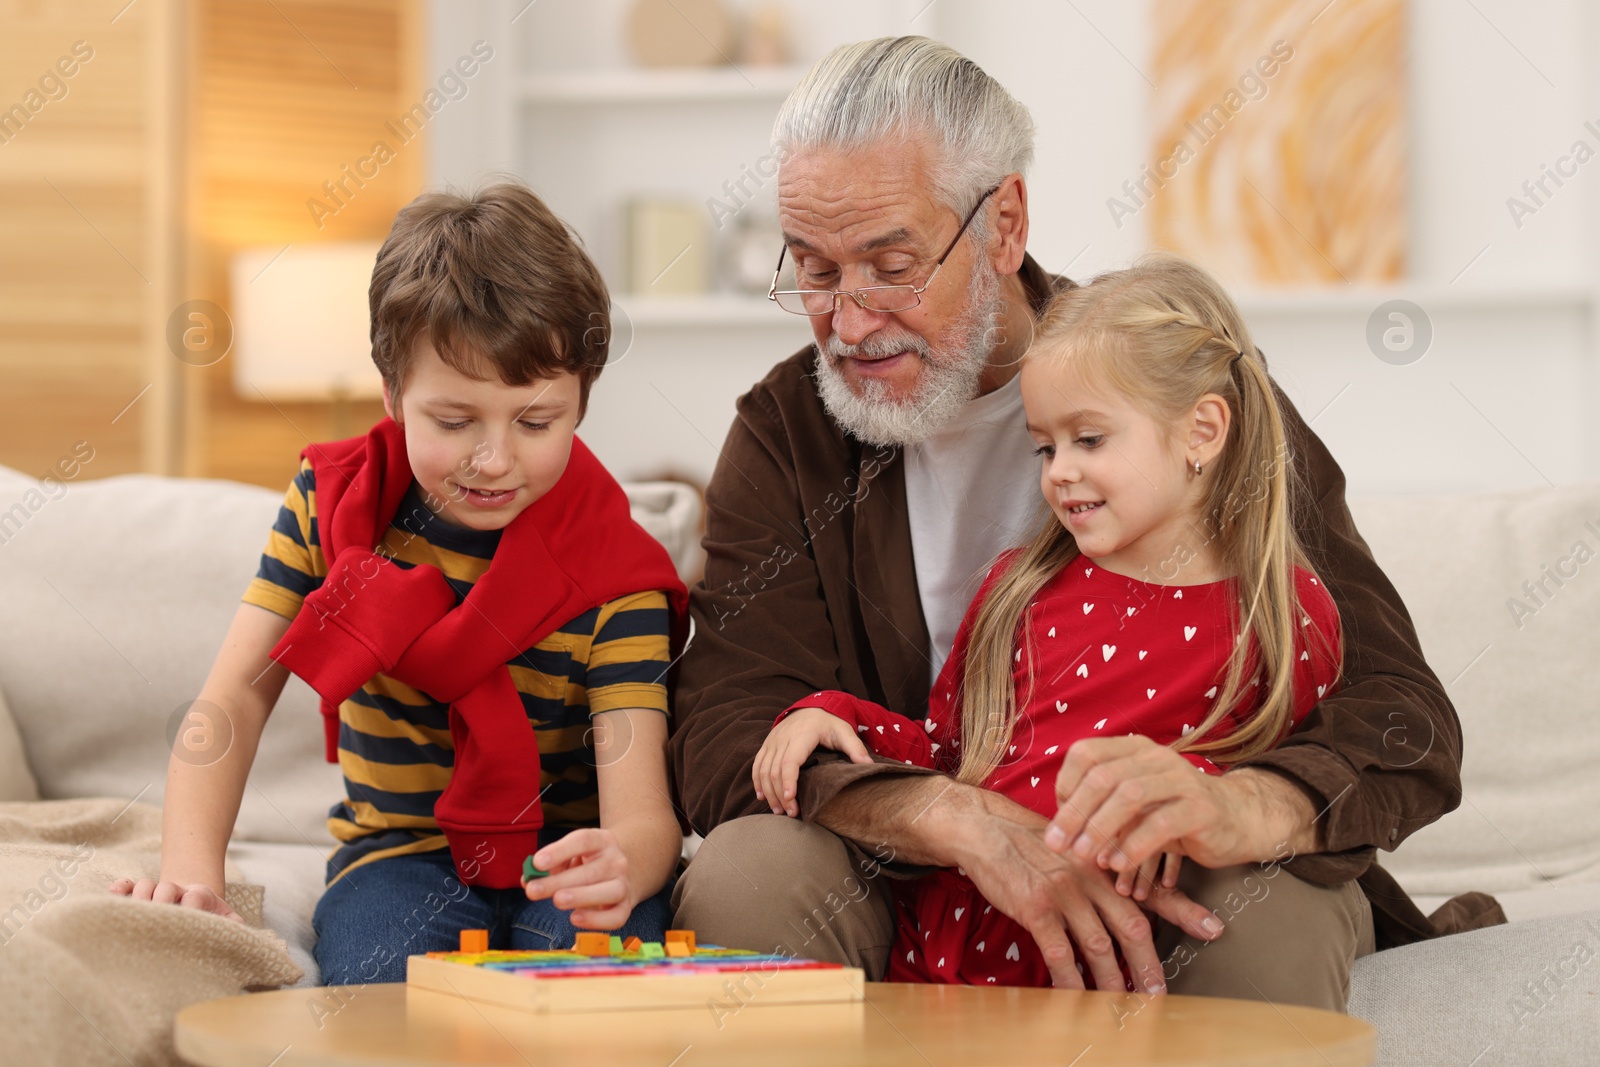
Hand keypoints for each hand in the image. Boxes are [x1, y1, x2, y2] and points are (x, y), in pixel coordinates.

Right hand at [108, 877, 242, 922]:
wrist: (196, 904)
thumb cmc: (210, 919)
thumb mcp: (225, 920)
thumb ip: (233, 924)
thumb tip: (239, 930)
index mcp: (200, 898)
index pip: (194, 897)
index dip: (191, 905)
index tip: (190, 918)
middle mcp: (177, 893)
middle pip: (166, 888)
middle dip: (162, 901)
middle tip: (159, 917)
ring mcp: (158, 892)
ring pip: (146, 885)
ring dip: (140, 895)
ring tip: (137, 910)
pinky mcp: (140, 895)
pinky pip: (128, 886)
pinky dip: (121, 887)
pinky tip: (114, 893)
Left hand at [523, 828, 632, 929]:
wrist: (619, 874)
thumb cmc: (585, 864)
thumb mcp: (568, 857)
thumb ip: (548, 866)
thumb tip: (528, 880)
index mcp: (601, 841)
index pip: (583, 840)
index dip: (559, 851)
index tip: (537, 863)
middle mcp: (616, 860)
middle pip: (592, 870)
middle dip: (560, 881)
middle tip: (533, 891)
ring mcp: (624, 883)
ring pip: (611, 891)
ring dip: (582, 897)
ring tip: (557, 901)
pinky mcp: (626, 907)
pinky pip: (616, 917)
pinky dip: (597, 920)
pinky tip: (575, 918)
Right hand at [752, 707, 871, 817]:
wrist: (812, 707)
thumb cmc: (830, 723)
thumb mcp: (845, 732)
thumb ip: (856, 748)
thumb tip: (869, 766)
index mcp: (802, 735)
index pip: (790, 761)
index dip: (788, 781)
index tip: (790, 799)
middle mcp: (783, 738)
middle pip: (775, 770)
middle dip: (780, 795)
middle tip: (790, 814)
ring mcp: (772, 740)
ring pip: (764, 769)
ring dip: (768, 792)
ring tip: (778, 811)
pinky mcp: (767, 744)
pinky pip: (757, 764)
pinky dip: (758, 781)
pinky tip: (762, 796)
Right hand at [958, 807, 1220, 993]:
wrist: (986, 829)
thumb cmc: (1030, 843)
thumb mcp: (1074, 849)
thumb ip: (1101, 875)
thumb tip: (1127, 903)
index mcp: (1104, 863)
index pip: (1151, 889)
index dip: (1185, 911)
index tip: (1214, 929)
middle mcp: (1091, 877)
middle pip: (1131, 927)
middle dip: (1149, 964)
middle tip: (1158, 993)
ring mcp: (1064, 892)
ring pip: (1099, 946)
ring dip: (1113, 981)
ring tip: (1121, 1006)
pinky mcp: (1036, 907)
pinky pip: (1060, 953)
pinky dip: (1070, 980)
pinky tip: (1075, 997)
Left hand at [1045, 736, 1316, 875]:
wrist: (1238, 819)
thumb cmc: (1176, 813)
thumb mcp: (1136, 805)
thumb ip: (1103, 809)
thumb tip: (1060, 831)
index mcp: (1134, 749)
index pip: (1086, 753)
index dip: (1065, 786)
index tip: (1059, 820)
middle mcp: (1156, 757)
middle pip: (1103, 776)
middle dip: (1074, 813)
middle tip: (1057, 844)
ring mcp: (1181, 779)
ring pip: (1129, 795)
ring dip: (1100, 828)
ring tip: (1084, 855)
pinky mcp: (1201, 807)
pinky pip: (1160, 824)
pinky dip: (1133, 845)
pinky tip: (1118, 864)